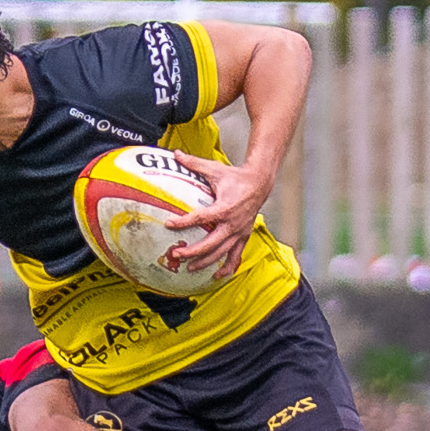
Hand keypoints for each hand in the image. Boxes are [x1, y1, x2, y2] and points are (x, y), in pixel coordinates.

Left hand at [163, 152, 271, 279]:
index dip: (185, 222)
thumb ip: (194, 163)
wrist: (260, 183)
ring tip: (189, 268)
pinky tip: (217, 276)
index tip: (169, 224)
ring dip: (206, 262)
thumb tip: (175, 154)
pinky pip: (236, 255)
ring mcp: (240, 232)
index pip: (202, 217)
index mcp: (225, 207)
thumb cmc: (235, 177)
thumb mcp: (215, 169)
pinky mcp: (244, 236)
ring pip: (222, 252)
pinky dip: (228, 267)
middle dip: (193, 251)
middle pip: (212, 243)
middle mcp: (233, 223)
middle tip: (176, 254)